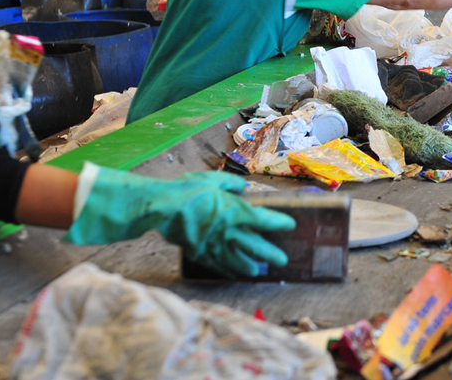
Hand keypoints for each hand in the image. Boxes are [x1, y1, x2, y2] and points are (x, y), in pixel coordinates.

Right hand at [65, 165, 295, 276]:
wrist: (162, 208)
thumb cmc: (187, 190)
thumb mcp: (212, 179)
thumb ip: (230, 184)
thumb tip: (242, 187)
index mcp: (234, 211)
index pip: (263, 220)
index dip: (278, 223)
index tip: (290, 225)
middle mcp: (228, 231)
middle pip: (254, 246)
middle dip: (270, 254)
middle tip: (282, 260)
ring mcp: (214, 245)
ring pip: (236, 259)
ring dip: (249, 265)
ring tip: (258, 271)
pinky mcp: (199, 252)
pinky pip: (217, 264)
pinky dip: (226, 269)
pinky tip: (231, 272)